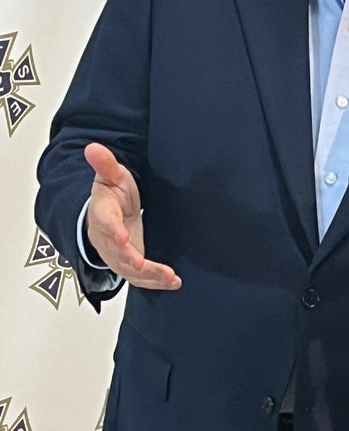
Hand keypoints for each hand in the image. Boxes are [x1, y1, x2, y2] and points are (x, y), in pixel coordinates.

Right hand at [84, 142, 181, 289]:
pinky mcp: (130, 264)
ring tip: (167, 277)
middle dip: (129, 258)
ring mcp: (118, 255)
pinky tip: (172, 282)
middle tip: (142, 263)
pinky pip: (139, 277)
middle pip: (115, 252)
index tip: (121, 236)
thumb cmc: (111, 195)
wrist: (107, 214)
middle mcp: (107, 239)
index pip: (104, 222)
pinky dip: (154, 282)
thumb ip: (105, 164)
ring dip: (147, 275)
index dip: (112, 230)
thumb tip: (93, 148)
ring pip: (128, 270)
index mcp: (102, 214)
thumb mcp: (111, 177)